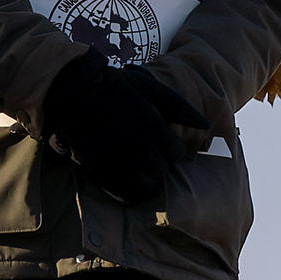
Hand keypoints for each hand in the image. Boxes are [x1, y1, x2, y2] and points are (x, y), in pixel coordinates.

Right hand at [39, 56, 204, 207]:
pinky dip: (129, 193)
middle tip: (154, 159)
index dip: (174, 151)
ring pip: (143, 185)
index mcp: (150, 123)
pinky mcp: (97, 168)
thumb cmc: (117, 86)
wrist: (75, 92)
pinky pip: (121, 192)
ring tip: (143, 172)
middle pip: (161, 170)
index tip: (167, 147)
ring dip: (147, 181)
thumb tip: (206, 125)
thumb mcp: (151, 87)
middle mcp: (135, 144)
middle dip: (161, 166)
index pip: (175, 153)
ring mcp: (114, 157)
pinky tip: (130, 184)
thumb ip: (180, 107)